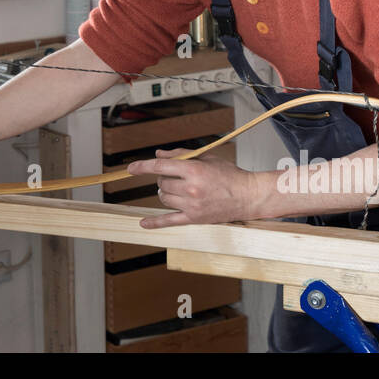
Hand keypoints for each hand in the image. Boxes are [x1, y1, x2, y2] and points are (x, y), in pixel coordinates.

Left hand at [127, 149, 255, 228]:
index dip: (143, 166)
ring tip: (178, 190)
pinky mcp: (194, 218)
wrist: (248, 196)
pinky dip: (155, 222)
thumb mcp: (206, 157)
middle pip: (162, 183)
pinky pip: (169, 221)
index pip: (161, 167)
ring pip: (164, 198)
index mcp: (194, 170)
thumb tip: (158, 155)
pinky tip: (143, 223)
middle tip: (176, 177)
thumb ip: (180, 155)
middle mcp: (191, 189)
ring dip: (165, 193)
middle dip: (164, 179)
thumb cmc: (229, 174)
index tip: (131, 168)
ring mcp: (192, 205)